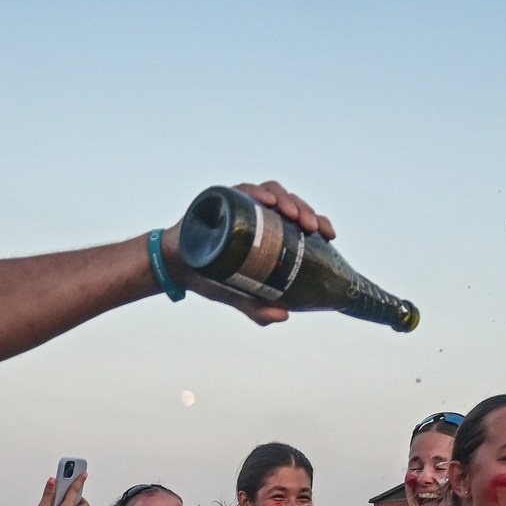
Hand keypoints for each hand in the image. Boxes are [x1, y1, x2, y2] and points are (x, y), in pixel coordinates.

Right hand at [164, 180, 334, 325]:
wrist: (175, 268)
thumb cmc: (210, 277)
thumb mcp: (238, 295)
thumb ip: (258, 307)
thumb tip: (284, 315)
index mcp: (268, 229)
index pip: (299, 220)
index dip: (318, 222)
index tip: (330, 235)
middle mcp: (257, 212)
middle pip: (289, 203)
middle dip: (305, 211)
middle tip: (312, 227)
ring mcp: (239, 203)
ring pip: (271, 191)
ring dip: (286, 199)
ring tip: (293, 215)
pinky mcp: (221, 198)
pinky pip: (243, 189)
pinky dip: (257, 192)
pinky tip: (267, 201)